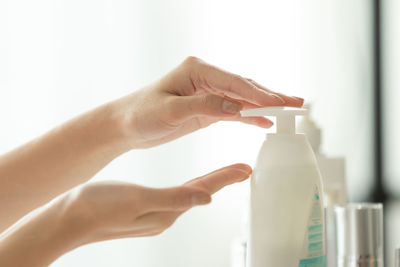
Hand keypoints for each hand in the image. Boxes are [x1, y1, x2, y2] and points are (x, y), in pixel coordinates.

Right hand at [69, 163, 251, 242]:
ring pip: (189, 195)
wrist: (69, 219)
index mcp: (165, 212)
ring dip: (207, 184)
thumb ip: (173, 199)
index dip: (224, 178)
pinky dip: (189, 188)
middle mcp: (164, 215)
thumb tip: (207, 199)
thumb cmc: (99, 207)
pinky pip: (175, 197)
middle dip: (221, 180)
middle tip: (241, 169)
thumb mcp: (137, 199)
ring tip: (222, 174)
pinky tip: (189, 185)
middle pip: (199, 193)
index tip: (245, 168)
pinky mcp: (144, 211)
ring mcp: (154, 215)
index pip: (202, 191)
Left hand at [113, 56, 302, 148]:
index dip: (258, 94)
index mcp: (196, 70)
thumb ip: (203, 106)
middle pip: (244, 87)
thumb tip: (236, 107)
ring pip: (242, 98)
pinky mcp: (207, 107)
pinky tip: (264, 121)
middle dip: (270, 95)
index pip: (234, 82)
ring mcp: (207, 92)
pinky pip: (233, 110)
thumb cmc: (140, 113)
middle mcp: (205, 77)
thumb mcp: (169, 110)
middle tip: (296, 103)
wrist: (126, 125)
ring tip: (289, 110)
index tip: (279, 103)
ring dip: (265, 105)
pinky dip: (250, 115)